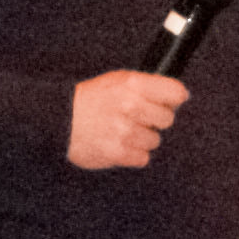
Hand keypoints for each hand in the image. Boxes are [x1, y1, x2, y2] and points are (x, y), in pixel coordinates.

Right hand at [68, 70, 184, 170]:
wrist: (57, 118)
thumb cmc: (91, 99)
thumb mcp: (118, 81)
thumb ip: (148, 86)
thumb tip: (181, 96)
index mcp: (132, 84)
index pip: (176, 92)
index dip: (172, 99)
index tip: (165, 102)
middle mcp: (130, 106)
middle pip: (168, 119)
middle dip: (153, 120)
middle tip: (134, 118)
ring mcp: (124, 131)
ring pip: (155, 140)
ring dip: (140, 138)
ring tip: (119, 130)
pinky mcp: (118, 153)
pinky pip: (142, 158)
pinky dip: (131, 154)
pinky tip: (116, 143)